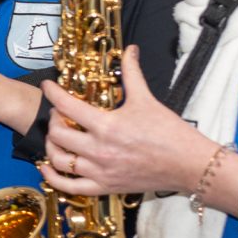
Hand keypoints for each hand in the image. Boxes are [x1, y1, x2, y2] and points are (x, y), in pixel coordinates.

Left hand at [40, 45, 215, 197]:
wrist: (190, 165)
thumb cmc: (171, 133)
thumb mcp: (147, 100)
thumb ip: (133, 74)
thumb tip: (130, 50)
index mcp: (107, 126)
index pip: (67, 106)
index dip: (52, 93)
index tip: (48, 86)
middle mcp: (99, 150)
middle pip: (58, 134)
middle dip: (54, 120)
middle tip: (59, 113)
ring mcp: (100, 171)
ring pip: (59, 160)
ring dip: (51, 146)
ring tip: (56, 137)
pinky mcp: (105, 187)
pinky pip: (69, 187)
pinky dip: (53, 177)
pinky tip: (47, 167)